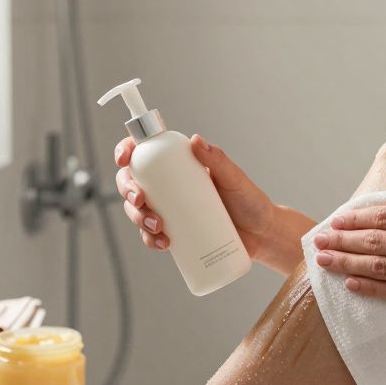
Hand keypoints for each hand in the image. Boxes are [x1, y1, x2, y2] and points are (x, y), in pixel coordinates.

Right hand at [115, 133, 278, 262]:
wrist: (261, 235)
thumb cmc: (249, 201)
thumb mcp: (234, 178)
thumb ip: (217, 159)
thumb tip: (196, 140)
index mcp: (179, 165)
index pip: (145, 153)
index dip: (126, 152)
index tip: (125, 159)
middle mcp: (169, 186)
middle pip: (132, 183)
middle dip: (128, 192)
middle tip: (142, 201)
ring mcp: (169, 210)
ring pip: (137, 211)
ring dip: (138, 218)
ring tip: (158, 228)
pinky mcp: (173, 233)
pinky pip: (151, 235)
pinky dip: (150, 240)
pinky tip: (162, 244)